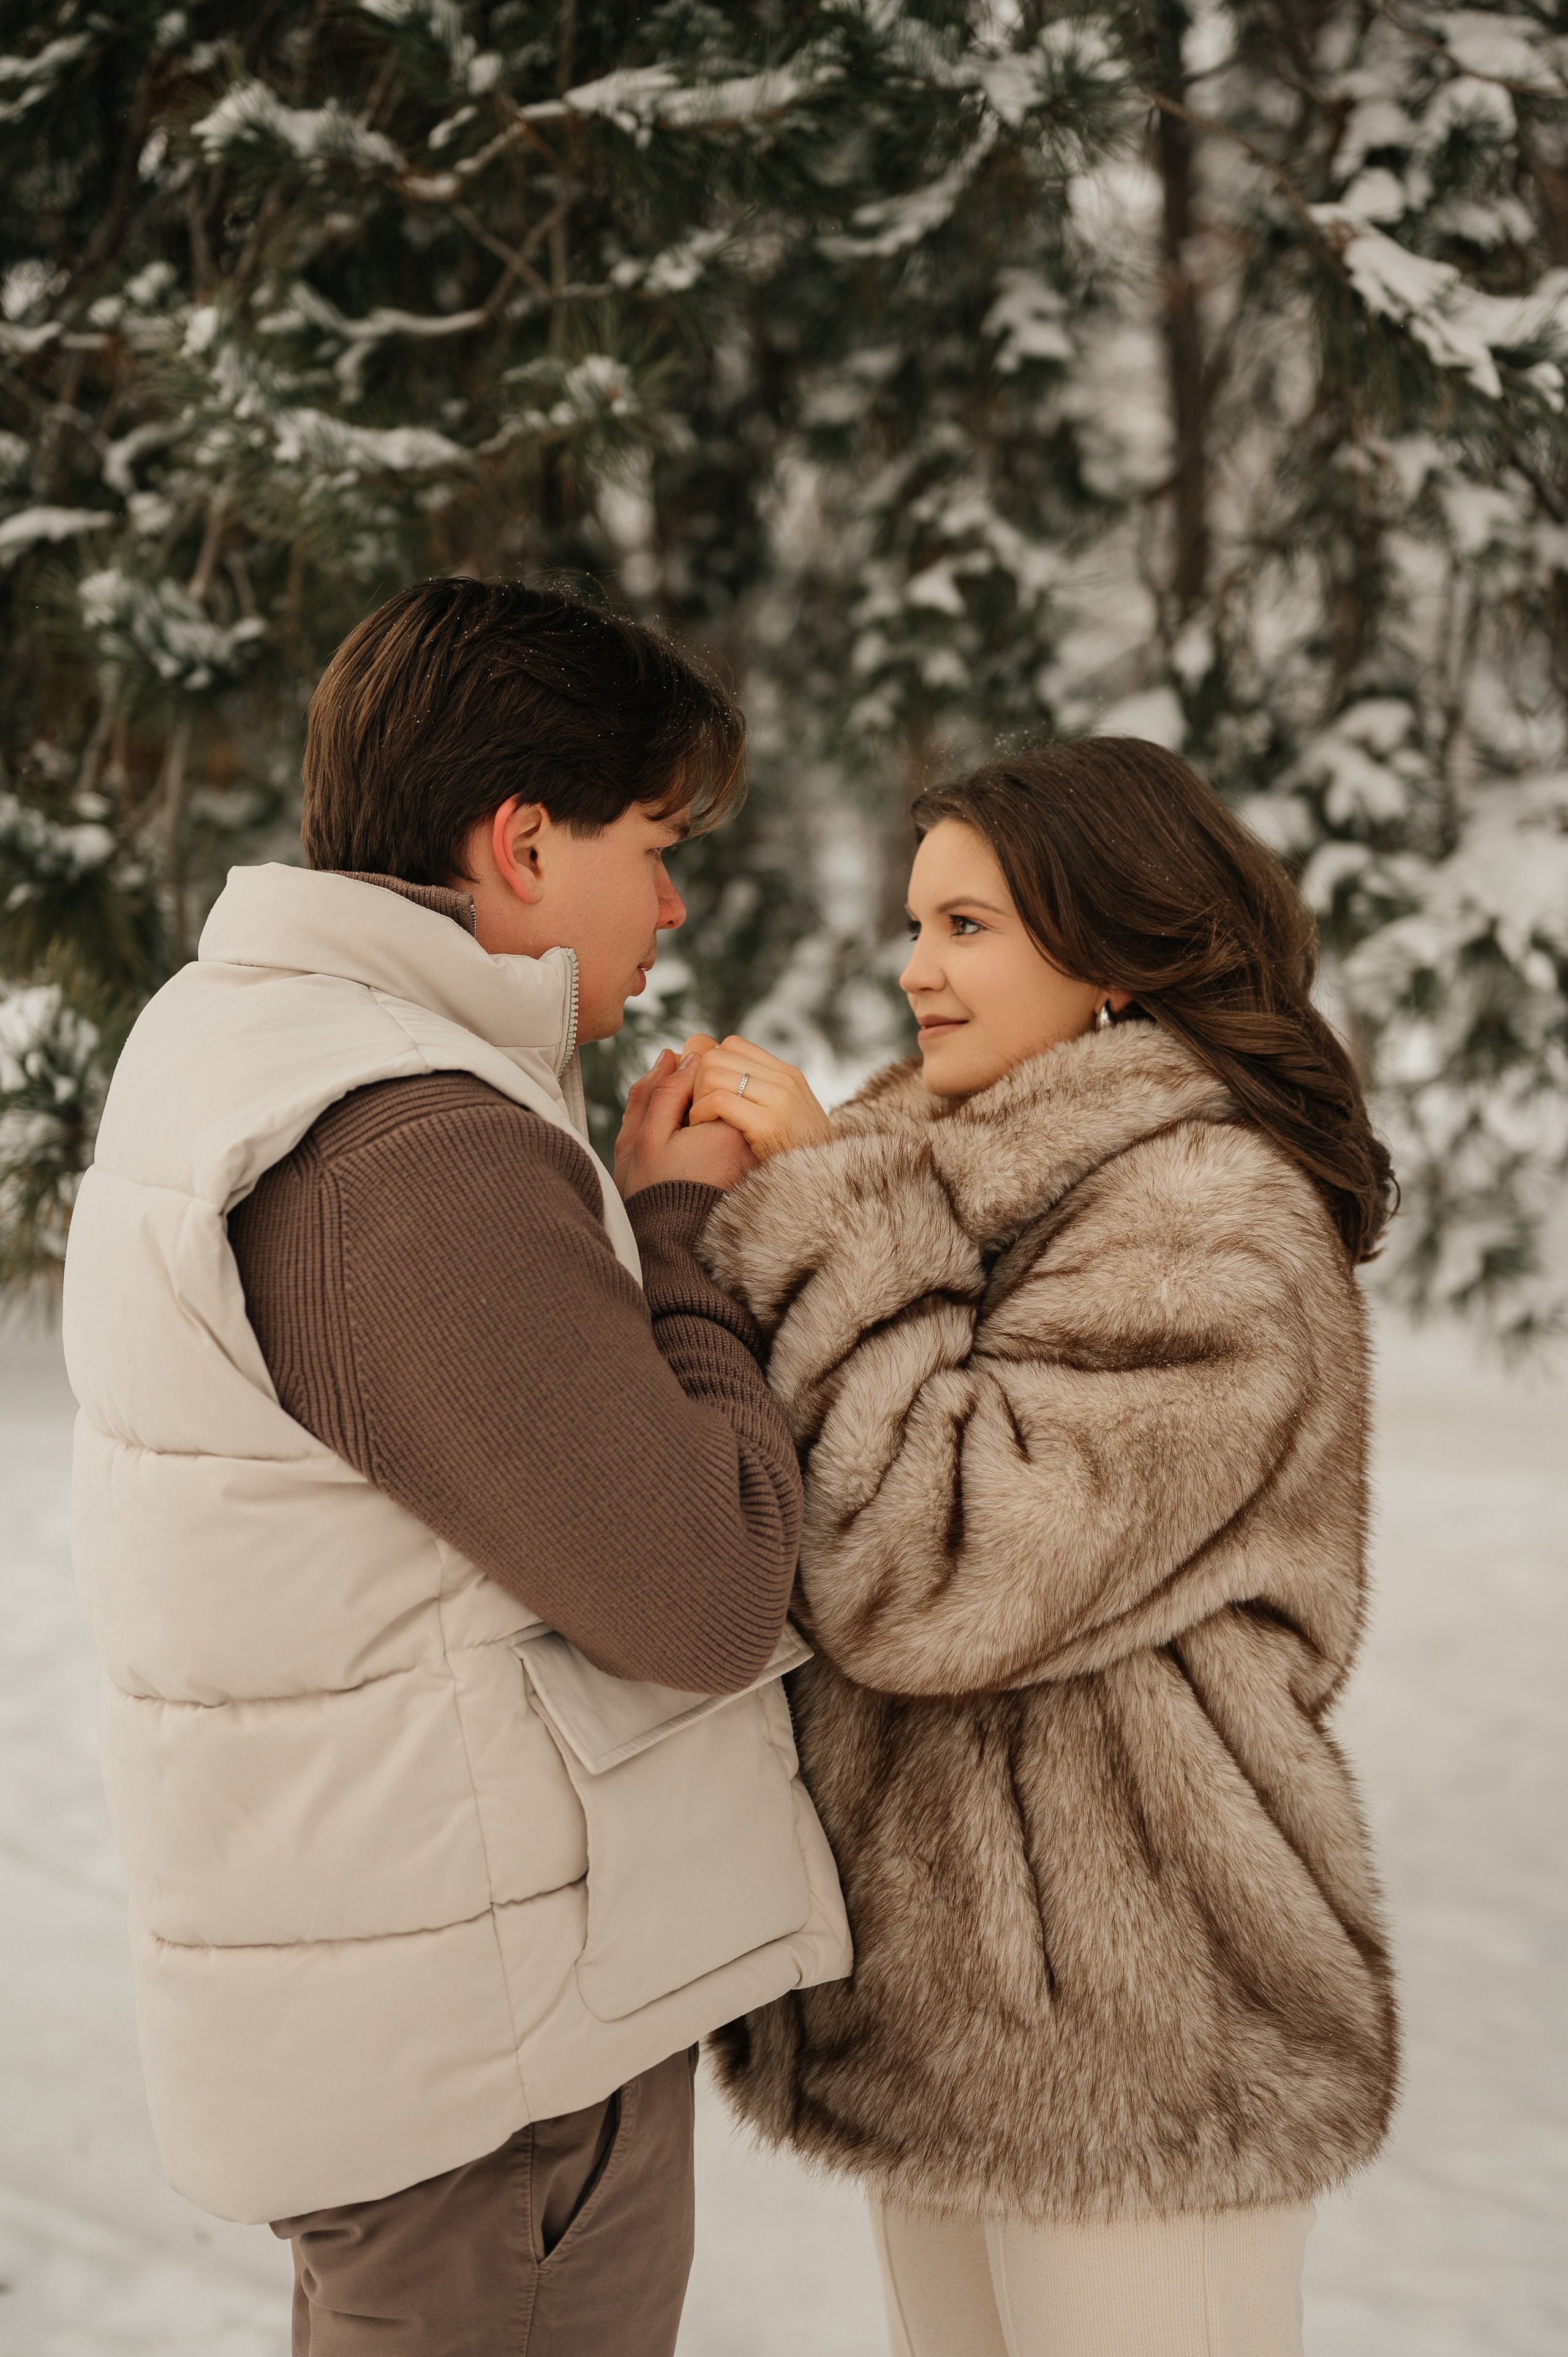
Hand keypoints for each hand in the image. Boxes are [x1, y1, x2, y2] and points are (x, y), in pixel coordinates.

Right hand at [615, 1047, 759, 1197]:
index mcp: (727, 1127)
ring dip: (706, 1110)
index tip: (671, 1121)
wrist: (672, 1238)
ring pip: (729, 1104)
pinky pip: (734, 1125)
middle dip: (696, 1096)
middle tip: (677, 1137)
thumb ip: (664, 1090)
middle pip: (724, 1086)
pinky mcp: (752, 1160)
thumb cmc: (653, 1190)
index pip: (711, 1072)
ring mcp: (754, 1150)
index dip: (681, 1086)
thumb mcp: (647, 1136)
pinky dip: (715, 1129)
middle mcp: (750, 1136)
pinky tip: (698, 1154)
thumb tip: (681, 1053)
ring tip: (687, 1148)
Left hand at [688, 1036, 834, 1162]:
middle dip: (697, 1082)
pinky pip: (718, 1101)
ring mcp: (779, 1099)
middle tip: (699, 1108)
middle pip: (717, 1056)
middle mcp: (784, 1080)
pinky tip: (703, 1129)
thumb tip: (722, 1074)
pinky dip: (701, 1113)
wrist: (827, 1183)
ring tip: (700, 1120)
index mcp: (787, 1074)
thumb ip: (763, 1092)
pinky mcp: (769, 1123)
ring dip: (697, 1099)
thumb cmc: (798, 1155)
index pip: (733, 1044)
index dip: (712, 1065)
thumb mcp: (787, 1113)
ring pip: (713, 1075)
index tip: (708, 1092)